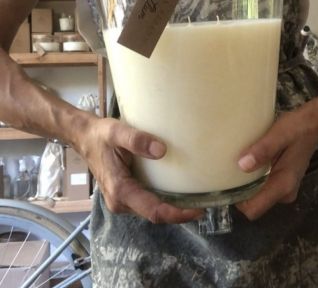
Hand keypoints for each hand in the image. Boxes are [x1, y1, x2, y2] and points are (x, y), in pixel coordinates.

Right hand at [74, 116, 202, 223]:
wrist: (84, 137)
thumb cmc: (100, 135)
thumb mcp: (117, 132)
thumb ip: (137, 140)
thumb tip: (162, 150)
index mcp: (120, 191)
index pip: (154, 211)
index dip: (177, 214)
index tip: (198, 209)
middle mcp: (121, 202)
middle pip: (155, 214)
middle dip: (179, 213)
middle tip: (203, 203)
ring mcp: (122, 200)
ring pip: (151, 210)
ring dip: (172, 209)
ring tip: (195, 199)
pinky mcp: (124, 195)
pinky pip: (147, 203)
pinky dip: (163, 201)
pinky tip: (177, 191)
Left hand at [235, 105, 317, 219]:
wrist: (314, 123)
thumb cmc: (297, 128)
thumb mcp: (279, 134)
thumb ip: (263, 150)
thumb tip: (242, 165)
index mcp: (283, 184)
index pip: (253, 209)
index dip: (237, 201)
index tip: (225, 185)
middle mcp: (284, 193)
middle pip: (253, 204)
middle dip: (238, 192)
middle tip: (225, 173)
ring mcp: (283, 189)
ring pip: (256, 197)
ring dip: (245, 186)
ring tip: (233, 167)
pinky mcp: (281, 182)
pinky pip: (261, 188)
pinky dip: (252, 180)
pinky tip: (246, 164)